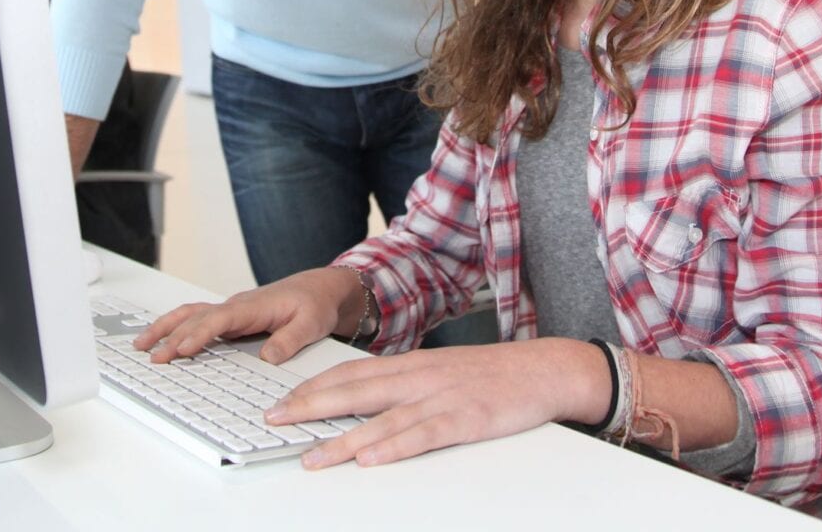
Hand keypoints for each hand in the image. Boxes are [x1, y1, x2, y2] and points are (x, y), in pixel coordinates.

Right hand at [135, 268, 358, 364]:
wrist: (322, 289)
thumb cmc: (316, 304)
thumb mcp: (311, 324)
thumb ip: (290, 341)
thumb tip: (268, 358)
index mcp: (252, 306)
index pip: (218, 319)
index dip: (199, 334)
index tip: (182, 349)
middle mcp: (236, 305)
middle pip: (195, 318)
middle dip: (171, 336)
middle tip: (152, 356)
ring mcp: (231, 310)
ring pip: (190, 315)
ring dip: (165, 327)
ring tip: (141, 344)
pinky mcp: (231, 317)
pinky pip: (197, 319)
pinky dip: (176, 326)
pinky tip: (163, 338)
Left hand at [270, 340, 608, 469]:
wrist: (546, 369)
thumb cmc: (494, 375)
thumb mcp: (443, 371)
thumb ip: (407, 384)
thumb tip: (368, 402)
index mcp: (413, 364)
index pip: (351, 373)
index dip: (314, 386)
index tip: (282, 400)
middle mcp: (420, 376)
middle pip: (355, 391)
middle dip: (311, 406)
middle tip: (275, 420)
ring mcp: (442, 397)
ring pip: (382, 418)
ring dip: (343, 439)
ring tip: (312, 457)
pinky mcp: (466, 419)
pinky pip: (424, 435)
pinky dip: (394, 446)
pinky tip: (371, 457)